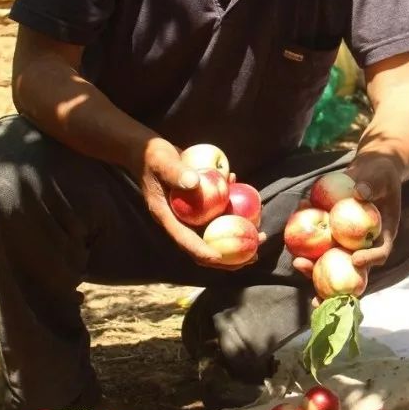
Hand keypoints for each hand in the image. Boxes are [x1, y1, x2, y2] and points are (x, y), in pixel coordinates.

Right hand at [136, 138, 263, 270]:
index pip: (185, 241)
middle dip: (229, 256)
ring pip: (216, 233)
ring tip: (261, 236)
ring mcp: (190, 215)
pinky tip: (252, 207)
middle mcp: (179, 221)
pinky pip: (219, 215)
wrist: (147, 151)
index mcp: (167, 217)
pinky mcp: (198, 206)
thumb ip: (175, 172)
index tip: (221, 257)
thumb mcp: (161, 160)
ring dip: (238, 237)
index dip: (203, 252)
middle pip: (204, 246)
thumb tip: (194, 183)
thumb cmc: (152, 155)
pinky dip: (235, 214)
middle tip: (253, 254)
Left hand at [292, 152, 400, 284]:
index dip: (370, 259)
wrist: (366, 171)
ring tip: (297, 263)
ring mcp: (347, 240)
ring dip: (314, 265)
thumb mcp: (379, 175)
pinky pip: (318, 240)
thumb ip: (372, 184)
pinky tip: (291, 232)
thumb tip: (360, 192)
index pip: (381, 252)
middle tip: (322, 279)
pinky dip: (304, 239)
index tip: (356, 259)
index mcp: (383, 234)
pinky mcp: (332, 233)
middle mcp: (365, 243)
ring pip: (332, 259)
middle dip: (337, 278)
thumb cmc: (379, 173)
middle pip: (353, 266)